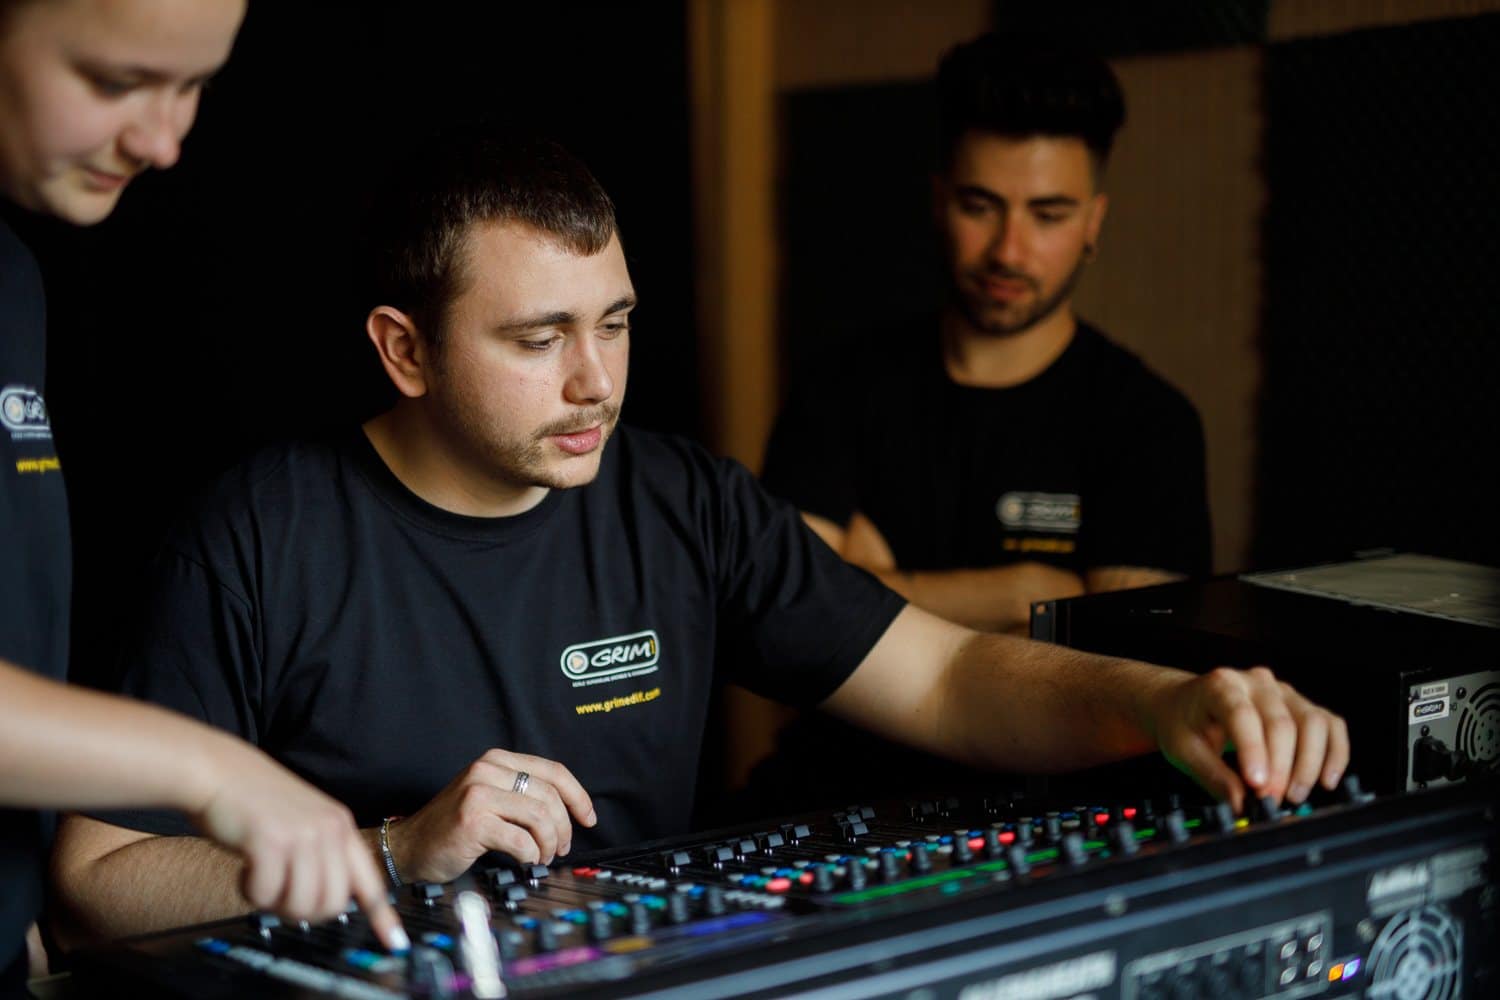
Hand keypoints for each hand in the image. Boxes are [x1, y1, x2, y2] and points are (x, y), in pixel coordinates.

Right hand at [190, 738, 408, 952]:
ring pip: (302, 905)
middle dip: (304, 911)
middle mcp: (329, 831)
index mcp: (340, 827)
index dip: (382, 915)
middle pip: (333, 904)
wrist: (220, 772)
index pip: (370, 880)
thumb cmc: (255, 802)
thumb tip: (330, 897)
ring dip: (276, 903)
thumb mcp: (305, 821)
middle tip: (281, 894)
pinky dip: (252, 893)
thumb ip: (322, 852)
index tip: (395, 942)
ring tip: (262, 878)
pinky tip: (246, 870)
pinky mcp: (271, 843)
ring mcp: (303, 836)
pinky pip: (266, 896)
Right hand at [388, 749, 596, 883]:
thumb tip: (569, 810)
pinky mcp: (473, 821)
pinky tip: (525, 860)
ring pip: (540, 817)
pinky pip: (521, 840)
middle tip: (561, 848)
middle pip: (550, 796)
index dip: (578, 796)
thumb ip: (522, 794)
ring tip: (542, 856)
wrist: (408, 848)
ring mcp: (478, 794)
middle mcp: (487, 770)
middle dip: (564, 828)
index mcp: (496, 761)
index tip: (588, 818)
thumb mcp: (488, 797)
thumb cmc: (452, 828)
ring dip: (549, 843)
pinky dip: (531, 855)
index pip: (553, 771)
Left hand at [1147, 666, 1349, 812]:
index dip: (1253, 751)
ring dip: (1309, 764)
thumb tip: (1239, 804)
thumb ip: (1213, 776)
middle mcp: (1257, 682)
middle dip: (1280, 768)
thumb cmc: (1183, 721)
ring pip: (1313, 723)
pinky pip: (1330, 725)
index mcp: (1221, 685)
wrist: (1184, 704)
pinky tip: (1326, 779)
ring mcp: (1283, 692)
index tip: (1257, 784)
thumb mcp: (1184, 749)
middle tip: (1271, 800)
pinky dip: (1335, 753)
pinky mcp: (1301, 706)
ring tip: (1294, 795)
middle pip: (1281, 723)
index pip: (1242, 715)